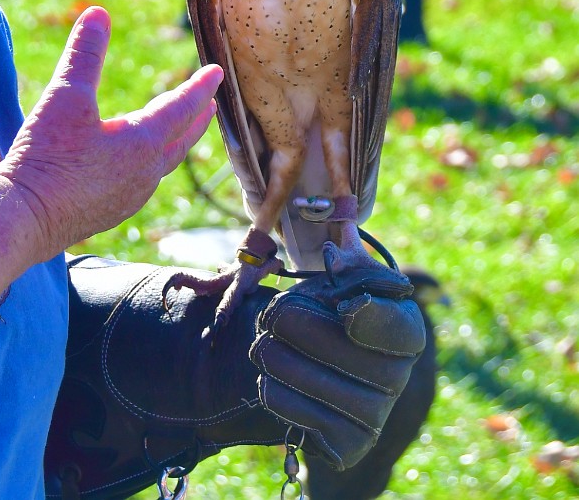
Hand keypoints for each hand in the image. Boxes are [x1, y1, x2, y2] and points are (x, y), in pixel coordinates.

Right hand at [0, 7, 222, 259]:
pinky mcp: (109, 214)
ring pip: (162, 165)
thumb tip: (98, 13)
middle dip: (195, 119)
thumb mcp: (65, 96)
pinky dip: (150, 166)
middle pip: (180, 140)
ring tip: (177, 133)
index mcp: (142, 143)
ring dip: (174, 144)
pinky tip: (134, 167)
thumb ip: (84, 54)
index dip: (198, 86)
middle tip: (209, 104)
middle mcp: (144, 174)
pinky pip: (142, 184)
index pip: (180, 107)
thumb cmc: (47, 157)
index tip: (216, 73)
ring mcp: (128, 198)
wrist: (23, 218)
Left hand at [250, 244, 426, 468]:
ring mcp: (375, 415)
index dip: (362, 311)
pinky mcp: (347, 444)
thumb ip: (345, 252)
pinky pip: (294, 411)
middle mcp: (398, 377)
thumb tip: (340, 225)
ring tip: (263, 342)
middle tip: (269, 313)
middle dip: (289, 322)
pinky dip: (271, 388)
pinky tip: (270, 376)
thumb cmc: (329, 311)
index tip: (340, 303)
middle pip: (334, 346)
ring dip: (271, 353)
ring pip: (305, 377)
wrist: (317, 370)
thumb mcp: (340, 277)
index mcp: (406, 329)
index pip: (393, 323)